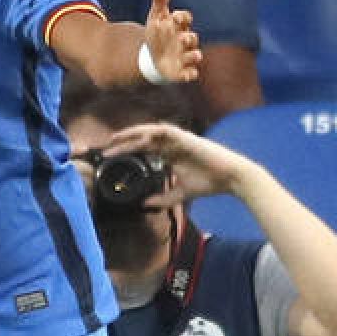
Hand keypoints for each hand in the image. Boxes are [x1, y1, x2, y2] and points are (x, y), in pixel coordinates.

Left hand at [98, 122, 253, 203]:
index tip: (110, 158)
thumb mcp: (181, 194)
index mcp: (169, 155)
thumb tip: (145, 205)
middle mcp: (171, 145)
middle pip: (141, 140)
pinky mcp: (186, 138)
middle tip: (105, 149)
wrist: (231, 179)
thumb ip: (163, 198)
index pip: (142, 150)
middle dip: (123, 142)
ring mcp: (178, 140)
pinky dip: (152, 132)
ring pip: (149, 132)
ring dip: (132, 134)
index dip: (126, 152)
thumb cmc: (209, 183)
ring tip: (116, 139)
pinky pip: (165, 130)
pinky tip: (139, 137)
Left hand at [142, 0, 202, 82]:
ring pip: (194, 56)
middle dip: (188, 38)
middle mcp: (184, 41)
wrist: (153, 56)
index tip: (174, 16)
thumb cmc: (158, 34)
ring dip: (194, 56)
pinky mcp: (180, 71)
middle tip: (183, 38)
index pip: (185, 19)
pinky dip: (190, 75)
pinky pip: (189, 74)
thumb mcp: (156, 17)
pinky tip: (189, 75)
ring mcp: (184, 56)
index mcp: (179, 26)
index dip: (181, 17)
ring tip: (194, 55)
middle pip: (191, 38)